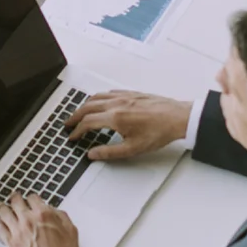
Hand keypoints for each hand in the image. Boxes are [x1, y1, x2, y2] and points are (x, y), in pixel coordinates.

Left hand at [0, 191, 80, 246]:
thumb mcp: (71, 231)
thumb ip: (61, 217)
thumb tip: (54, 212)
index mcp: (44, 214)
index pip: (32, 197)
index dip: (31, 197)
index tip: (31, 199)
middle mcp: (28, 220)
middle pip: (15, 201)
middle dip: (14, 198)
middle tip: (14, 198)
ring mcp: (18, 231)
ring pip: (4, 212)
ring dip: (3, 207)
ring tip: (1, 206)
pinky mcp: (11, 243)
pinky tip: (0, 223)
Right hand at [66, 91, 189, 160]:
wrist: (177, 118)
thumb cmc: (159, 132)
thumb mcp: (133, 149)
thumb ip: (109, 152)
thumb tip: (93, 154)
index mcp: (115, 117)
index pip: (87, 122)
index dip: (77, 130)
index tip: (72, 136)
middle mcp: (117, 103)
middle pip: (88, 107)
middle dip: (75, 115)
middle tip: (69, 123)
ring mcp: (124, 96)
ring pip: (97, 97)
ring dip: (85, 105)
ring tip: (80, 112)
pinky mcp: (132, 93)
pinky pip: (109, 92)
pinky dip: (99, 97)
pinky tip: (101, 102)